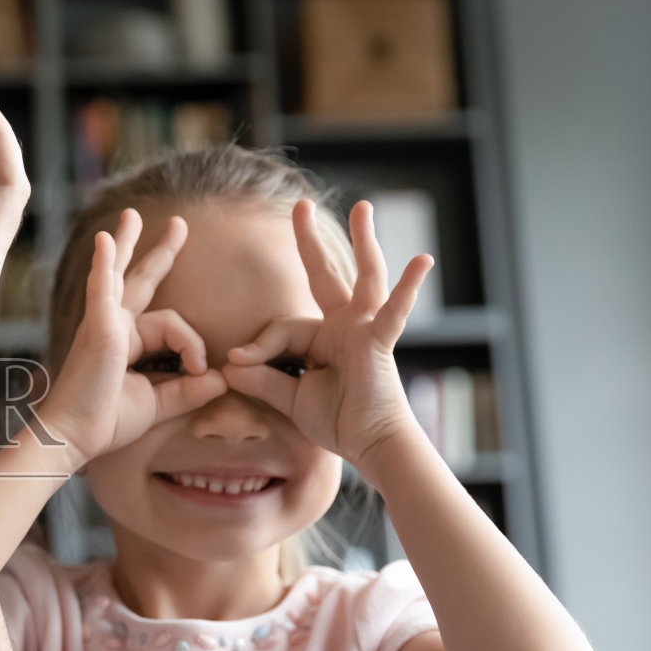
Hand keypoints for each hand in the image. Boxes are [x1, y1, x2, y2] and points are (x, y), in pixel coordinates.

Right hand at [37, 208, 226, 470]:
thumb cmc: (107, 422)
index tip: (200, 370)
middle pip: (140, 279)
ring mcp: (103, 323)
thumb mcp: (159, 404)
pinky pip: (101, 288)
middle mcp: (114, 325)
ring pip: (125, 277)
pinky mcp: (98, 328)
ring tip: (132, 215)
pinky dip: (103, 264)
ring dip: (129, 243)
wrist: (75, 435)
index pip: (171, 324)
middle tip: (178, 224)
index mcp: (127, 341)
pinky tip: (105, 240)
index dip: (193, 344)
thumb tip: (222, 379)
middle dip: (159, 251)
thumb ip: (190, 391)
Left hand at [223, 199, 433, 475]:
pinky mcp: (380, 342)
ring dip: (363, 241)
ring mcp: (365, 329)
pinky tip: (423, 261)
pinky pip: (394, 312)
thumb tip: (227, 365)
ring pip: (363, 277)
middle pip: (326, 274)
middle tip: (300, 206)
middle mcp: (345, 325)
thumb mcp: (288, 397)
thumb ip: (260, 378)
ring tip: (363, 208)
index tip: (237, 363)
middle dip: (310, 241)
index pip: (282, 326)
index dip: (258, 346)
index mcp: (322, 337)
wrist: (369, 445)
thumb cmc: (336, 421)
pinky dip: (408, 288)